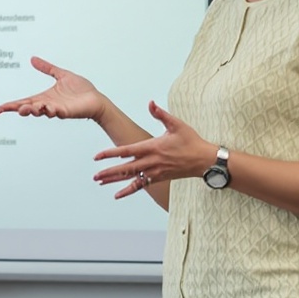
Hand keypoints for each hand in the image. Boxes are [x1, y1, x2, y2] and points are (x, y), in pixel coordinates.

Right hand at [0, 57, 106, 123]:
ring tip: (26, 109)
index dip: (10, 107)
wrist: (96, 99)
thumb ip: (47, 68)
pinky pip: (56, 113)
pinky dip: (51, 111)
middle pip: (28, 109)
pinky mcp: (66, 112)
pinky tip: (48, 109)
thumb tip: (33, 59)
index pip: (23, 102)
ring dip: (33, 110)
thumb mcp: (61, 75)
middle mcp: (47, 105)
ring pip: (40, 112)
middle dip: (18, 109)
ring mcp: (56, 110)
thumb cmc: (81, 90)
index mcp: (44, 98)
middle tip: (10, 109)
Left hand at [93, 102, 212, 199]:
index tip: (97, 156)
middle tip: (94, 175)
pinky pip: (141, 186)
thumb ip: (161, 114)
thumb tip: (150, 102)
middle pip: (126, 168)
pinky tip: (117, 195)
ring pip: (131, 177)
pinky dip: (128, 190)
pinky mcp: (158, 178)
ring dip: (114, 180)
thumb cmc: (191, 141)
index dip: (111, 153)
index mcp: (153, 147)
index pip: (127, 150)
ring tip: (99, 182)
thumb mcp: (177, 124)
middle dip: (109, 171)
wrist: (204, 160)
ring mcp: (155, 171)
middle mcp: (152, 161)